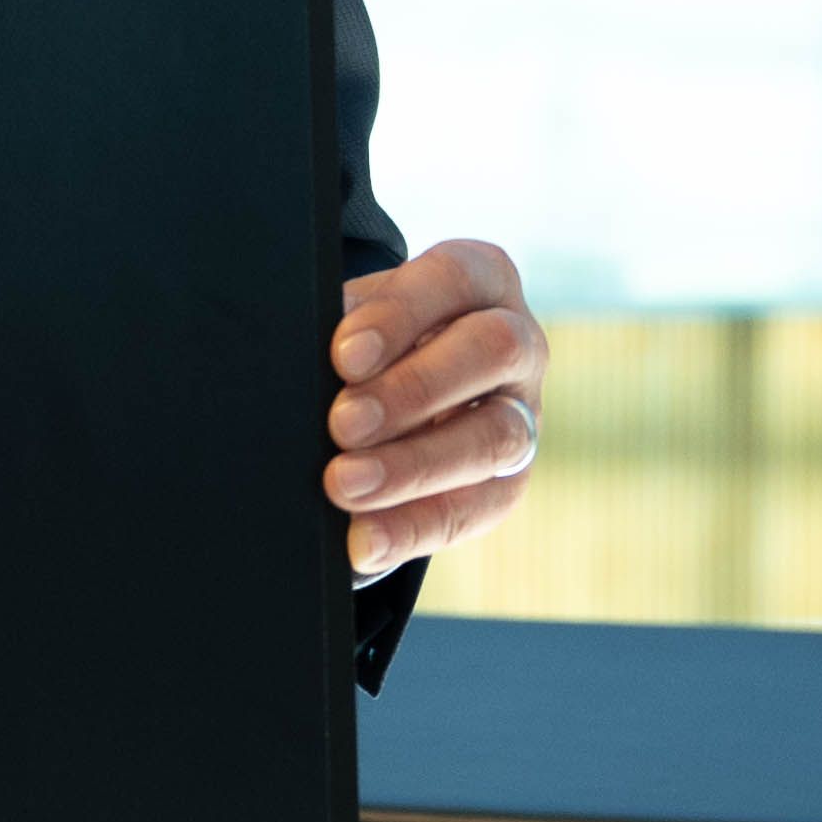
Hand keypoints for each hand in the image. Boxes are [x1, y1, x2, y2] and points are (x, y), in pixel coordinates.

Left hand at [325, 239, 544, 579]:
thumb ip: (341, 329)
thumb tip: (296, 358)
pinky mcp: (509, 483)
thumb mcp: (359, 320)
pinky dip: (411, 528)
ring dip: (413, 465)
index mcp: (480, 282)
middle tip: (342, 424)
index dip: (401, 315)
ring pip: (494, 437)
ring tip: (343, 485)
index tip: (344, 355)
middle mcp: (517, 343)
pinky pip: (472, 508)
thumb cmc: (370, 342)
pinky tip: (362, 541)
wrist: (394, 396)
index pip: (454, 280)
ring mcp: (524, 415)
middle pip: (490, 353)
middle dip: (412, 391)